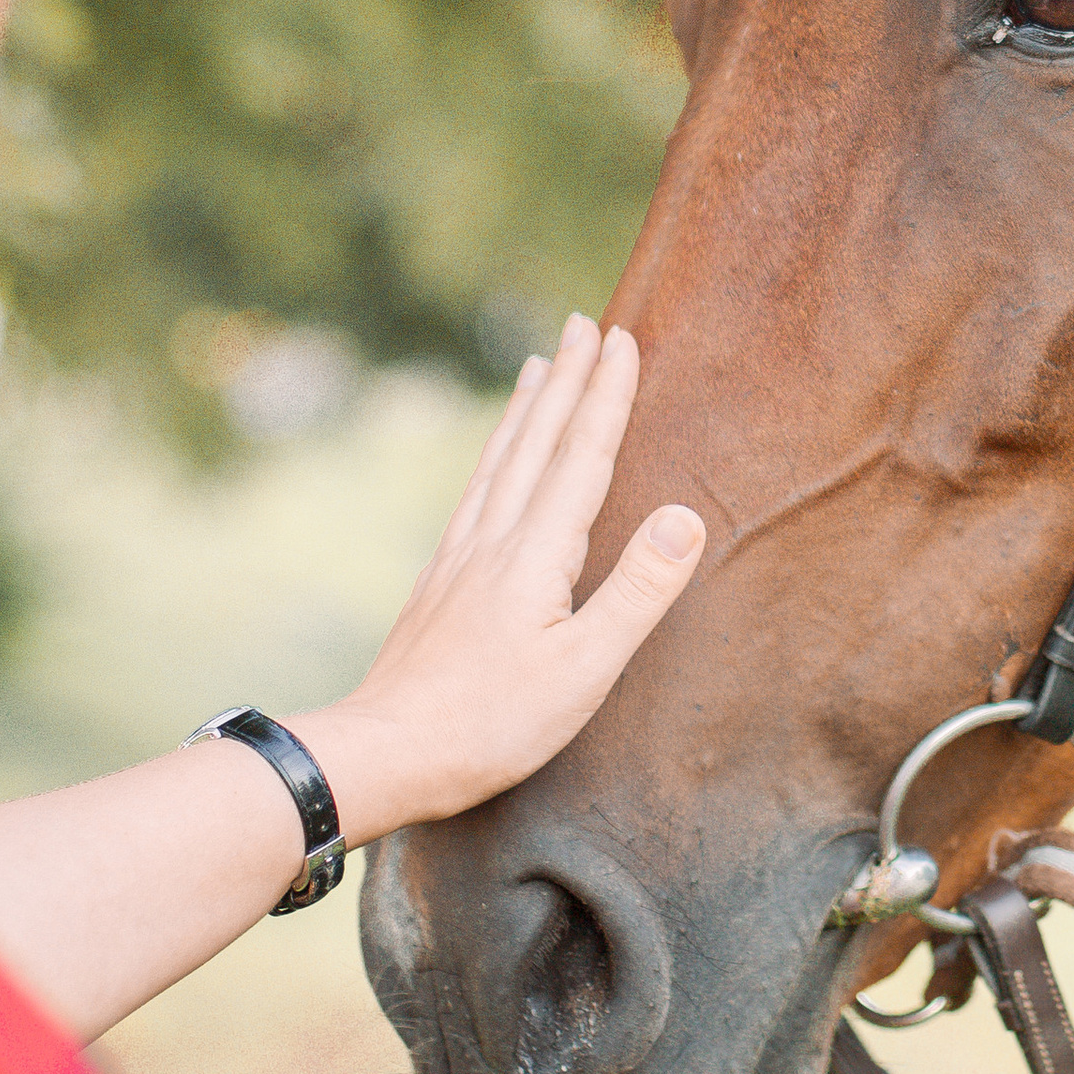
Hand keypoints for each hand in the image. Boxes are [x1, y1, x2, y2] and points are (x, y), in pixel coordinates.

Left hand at [289, 315, 701, 844]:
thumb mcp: (584, 668)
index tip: (623, 338)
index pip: (582, 457)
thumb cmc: (492, 723)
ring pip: (499, 461)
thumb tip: (686, 514)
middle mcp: (494, 540)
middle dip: (567, 380)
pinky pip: (476, 493)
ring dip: (525, 408)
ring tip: (536, 364)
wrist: (387, 751)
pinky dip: (493, 455)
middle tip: (584, 321)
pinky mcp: (441, 581)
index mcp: (536, 555)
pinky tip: (492, 461)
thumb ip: (637, 590)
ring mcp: (461, 557)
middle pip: (537, 442)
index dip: (606, 396)